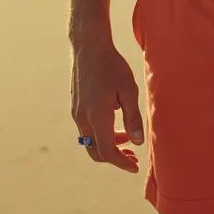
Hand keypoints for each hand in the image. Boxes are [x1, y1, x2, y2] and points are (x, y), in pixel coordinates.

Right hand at [70, 40, 144, 173]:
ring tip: (127, 139)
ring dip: (107, 144)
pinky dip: (100, 133)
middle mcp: (83, 119)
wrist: (89, 46)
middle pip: (95, 152)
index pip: (107, 152)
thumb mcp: (128, 89)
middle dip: (114, 158)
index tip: (135, 167)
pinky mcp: (75, 105)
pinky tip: (114, 121)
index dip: (121, 163)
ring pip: (90, 141)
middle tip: (132, 157)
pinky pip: (86, 128)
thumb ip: (132, 117)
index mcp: (97, 117)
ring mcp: (76, 112)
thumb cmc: (112, 65)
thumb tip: (137, 142)